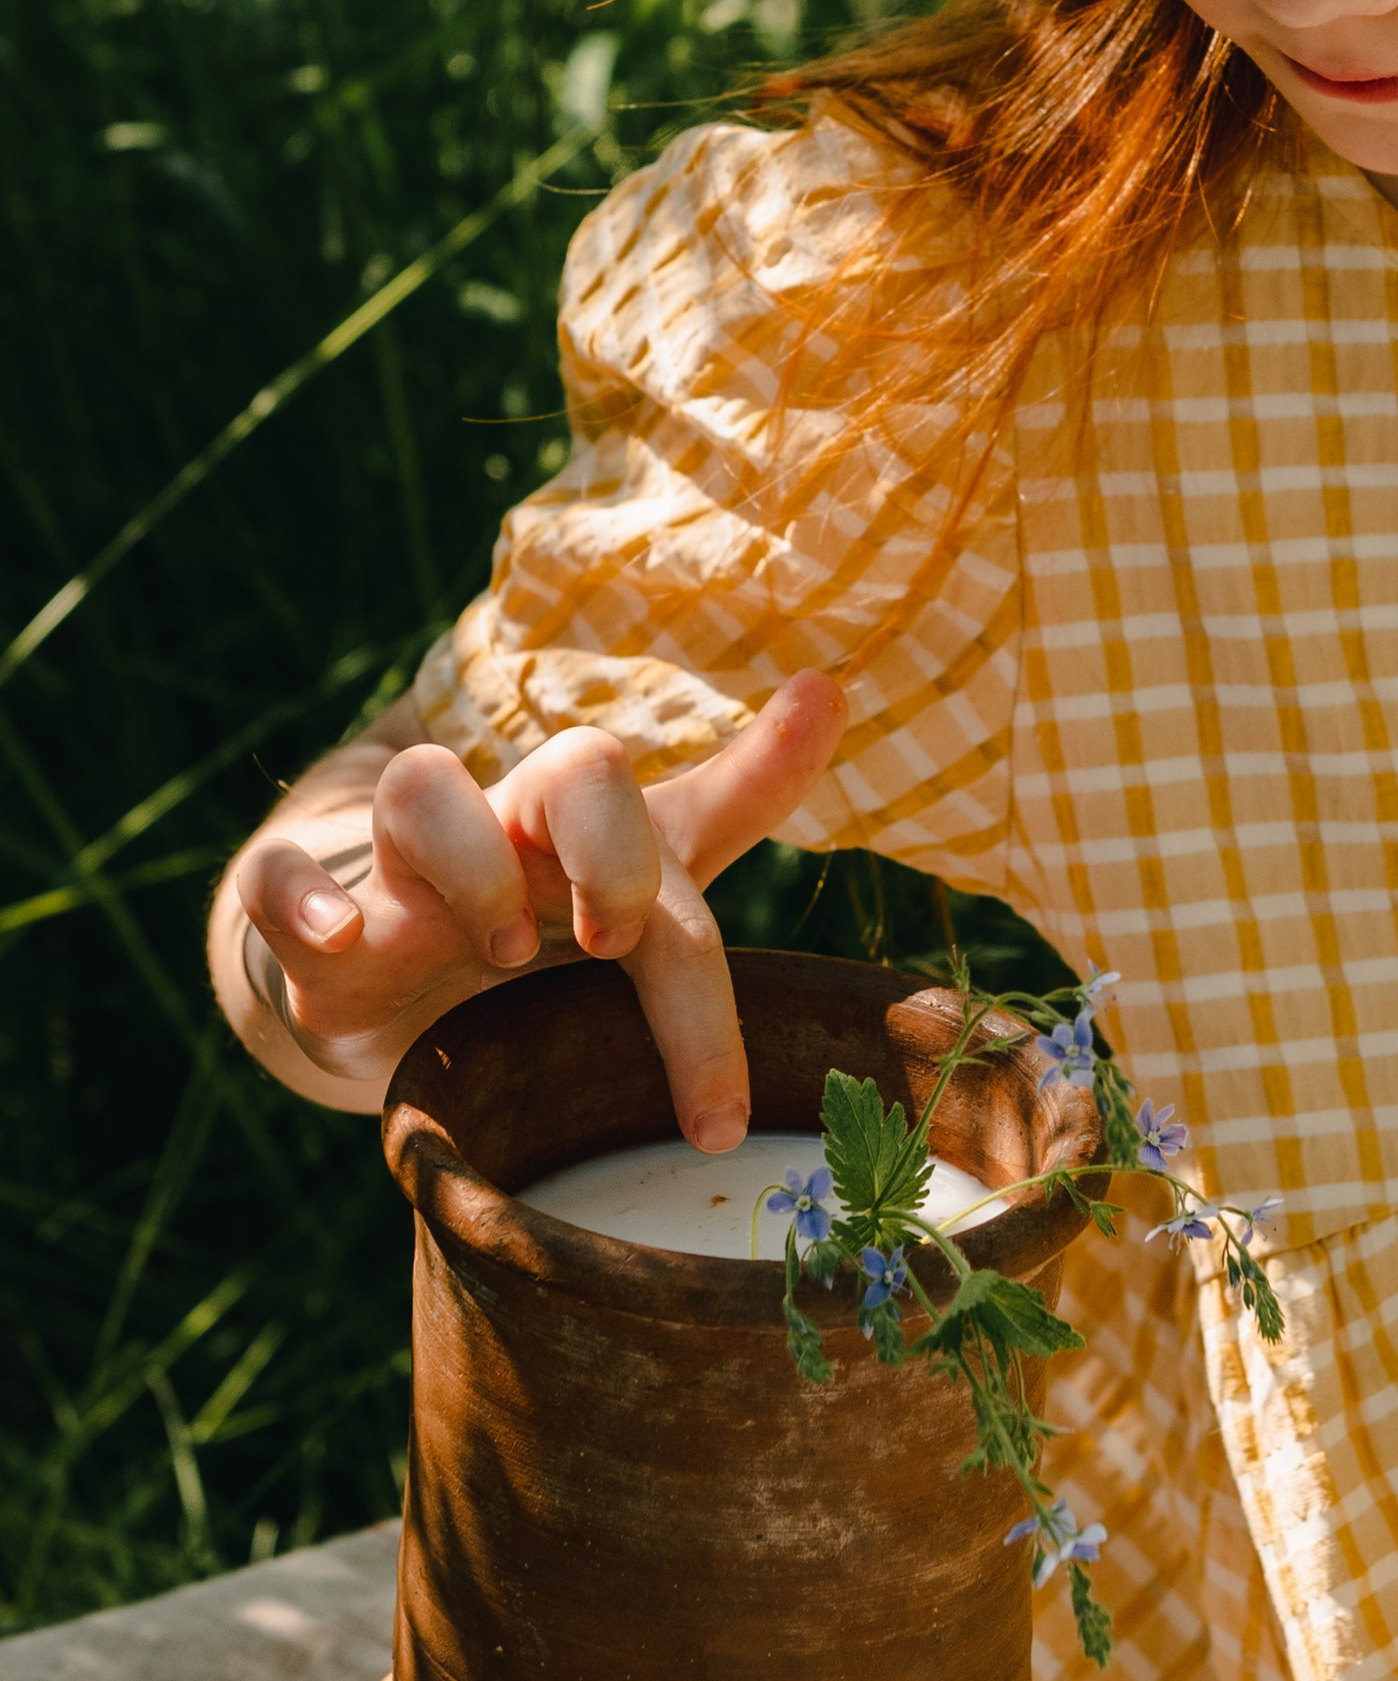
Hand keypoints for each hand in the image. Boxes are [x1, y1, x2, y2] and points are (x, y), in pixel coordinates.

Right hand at [232, 672, 846, 1149]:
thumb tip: (834, 686)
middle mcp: (512, 835)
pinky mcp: (316, 927)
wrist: (369, 994)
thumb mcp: (649, 916)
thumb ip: (739, 810)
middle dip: (615, 851)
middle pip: (579, 770)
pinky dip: (305, 901)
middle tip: (616, 944)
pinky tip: (341, 935)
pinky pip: (280, 877)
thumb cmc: (529, 930)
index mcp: (604, 846)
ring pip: (422, 792)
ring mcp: (405, 874)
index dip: (770, 763)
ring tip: (498, 949)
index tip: (827, 694)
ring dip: (472, 868)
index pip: (699, 808)